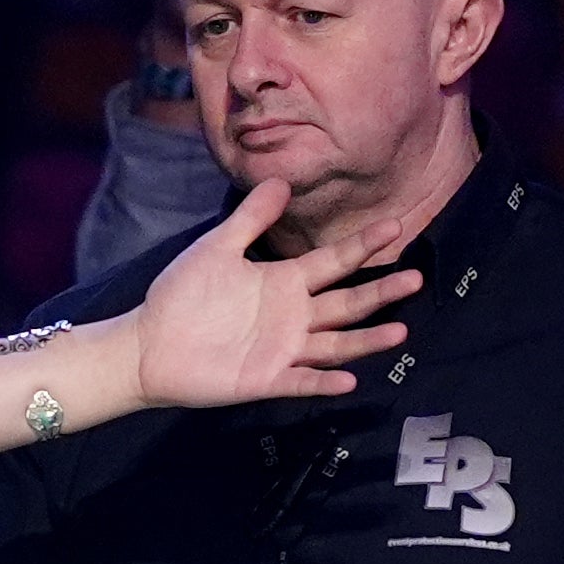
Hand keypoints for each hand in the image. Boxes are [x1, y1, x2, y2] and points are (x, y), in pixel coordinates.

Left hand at [126, 187, 415, 412]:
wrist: (148, 344)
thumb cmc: (182, 295)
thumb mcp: (217, 248)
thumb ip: (250, 219)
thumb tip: (279, 180)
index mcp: (285, 281)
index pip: (334, 261)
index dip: (364, 245)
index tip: (395, 225)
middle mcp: (293, 315)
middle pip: (347, 302)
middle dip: (380, 292)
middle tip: (416, 277)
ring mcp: (283, 349)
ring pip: (336, 344)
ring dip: (367, 340)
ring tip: (400, 330)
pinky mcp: (266, 380)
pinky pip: (302, 382)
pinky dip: (325, 382)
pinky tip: (351, 380)